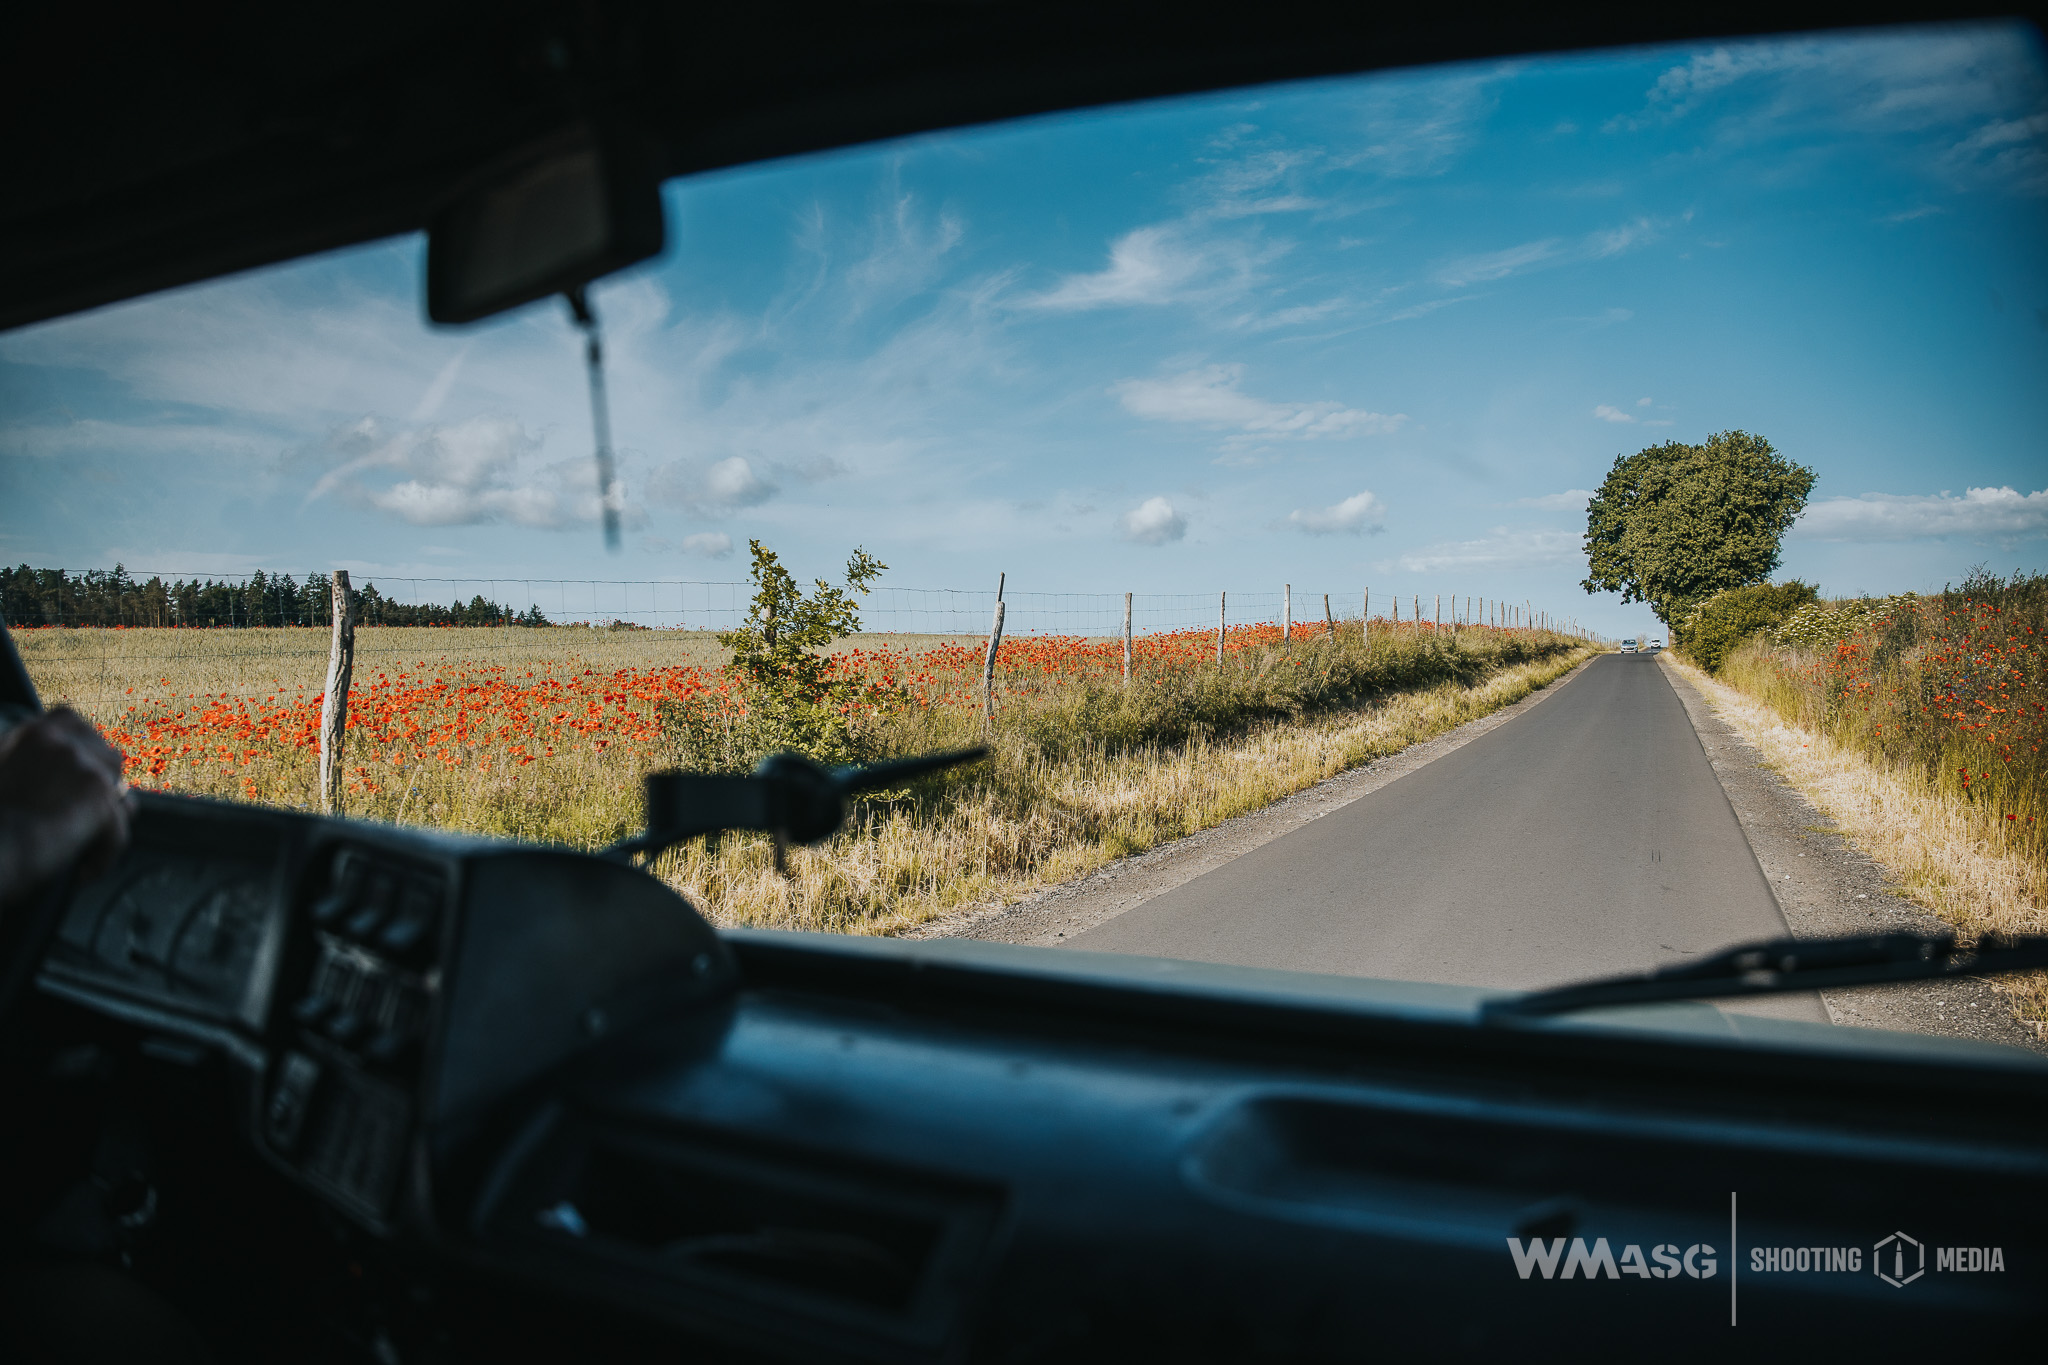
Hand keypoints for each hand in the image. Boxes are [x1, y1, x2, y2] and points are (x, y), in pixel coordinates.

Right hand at [0, 709, 132, 907]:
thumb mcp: (1, 776)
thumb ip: (27, 763)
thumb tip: (62, 778)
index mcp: (30, 734)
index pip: (69, 720)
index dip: (83, 748)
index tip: (81, 777)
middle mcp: (57, 742)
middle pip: (107, 757)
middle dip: (103, 789)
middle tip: (85, 821)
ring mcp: (80, 765)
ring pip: (120, 793)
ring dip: (109, 821)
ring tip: (86, 847)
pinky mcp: (99, 795)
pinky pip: (117, 829)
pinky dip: (104, 854)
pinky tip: (85, 872)